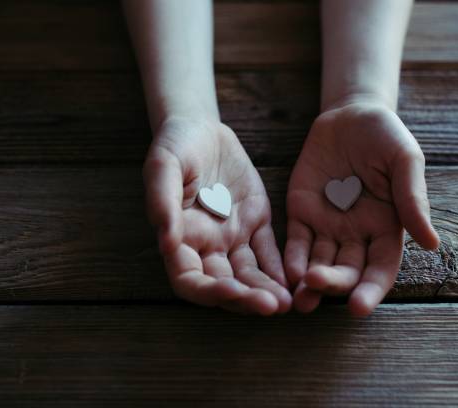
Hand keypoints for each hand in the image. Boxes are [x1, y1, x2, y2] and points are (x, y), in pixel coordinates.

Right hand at [144, 117, 290, 314]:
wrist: (202, 128)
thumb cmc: (175, 146)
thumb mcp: (163, 166)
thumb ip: (162, 201)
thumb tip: (167, 241)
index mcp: (179, 238)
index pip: (190, 280)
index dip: (209, 293)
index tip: (232, 292)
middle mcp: (207, 245)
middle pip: (225, 284)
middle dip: (247, 299)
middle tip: (271, 307)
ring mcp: (233, 236)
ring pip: (250, 273)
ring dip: (267, 290)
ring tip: (288, 303)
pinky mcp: (256, 222)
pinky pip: (269, 251)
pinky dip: (280, 267)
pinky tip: (294, 280)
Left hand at [285, 100, 438, 315]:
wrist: (351, 114)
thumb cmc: (386, 136)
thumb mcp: (405, 160)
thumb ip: (413, 198)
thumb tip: (431, 243)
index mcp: (386, 228)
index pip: (379, 268)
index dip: (371, 290)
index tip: (359, 307)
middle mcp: (356, 234)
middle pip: (346, 270)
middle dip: (333, 284)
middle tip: (316, 288)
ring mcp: (327, 226)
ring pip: (318, 262)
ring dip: (308, 282)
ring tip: (298, 299)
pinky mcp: (302, 212)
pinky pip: (296, 240)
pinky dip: (291, 258)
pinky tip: (286, 272)